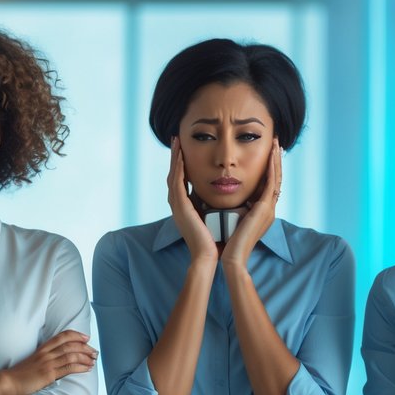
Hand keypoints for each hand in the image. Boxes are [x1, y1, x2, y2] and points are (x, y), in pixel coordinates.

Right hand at [4, 330, 96, 394]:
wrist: (8, 382)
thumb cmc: (19, 375)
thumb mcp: (32, 363)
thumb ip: (44, 360)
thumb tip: (56, 362)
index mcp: (42, 349)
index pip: (62, 336)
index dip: (76, 335)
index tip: (86, 337)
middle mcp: (46, 353)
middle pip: (70, 344)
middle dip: (85, 346)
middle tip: (94, 351)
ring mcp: (48, 363)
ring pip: (71, 354)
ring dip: (85, 356)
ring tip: (94, 360)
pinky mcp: (49, 374)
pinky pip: (68, 367)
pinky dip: (81, 367)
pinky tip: (87, 368)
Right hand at [168, 139, 217, 263]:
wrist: (209, 255)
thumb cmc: (213, 239)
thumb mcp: (211, 215)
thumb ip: (211, 203)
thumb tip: (221, 191)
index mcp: (184, 205)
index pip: (181, 179)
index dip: (181, 164)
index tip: (184, 149)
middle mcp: (177, 203)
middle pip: (174, 173)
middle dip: (175, 156)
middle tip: (176, 140)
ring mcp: (176, 205)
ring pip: (173, 174)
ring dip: (175, 157)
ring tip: (177, 142)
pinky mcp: (180, 206)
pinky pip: (177, 182)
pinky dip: (179, 168)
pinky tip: (182, 156)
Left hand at [221, 141, 281, 269]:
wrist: (226, 257)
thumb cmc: (223, 241)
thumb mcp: (226, 217)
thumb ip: (226, 205)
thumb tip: (214, 193)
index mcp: (258, 211)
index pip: (266, 184)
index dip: (266, 168)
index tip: (264, 152)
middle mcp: (267, 208)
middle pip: (275, 179)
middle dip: (275, 160)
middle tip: (275, 142)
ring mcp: (268, 209)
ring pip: (277, 178)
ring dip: (276, 159)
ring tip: (276, 143)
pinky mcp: (265, 209)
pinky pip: (273, 183)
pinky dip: (273, 168)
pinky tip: (272, 155)